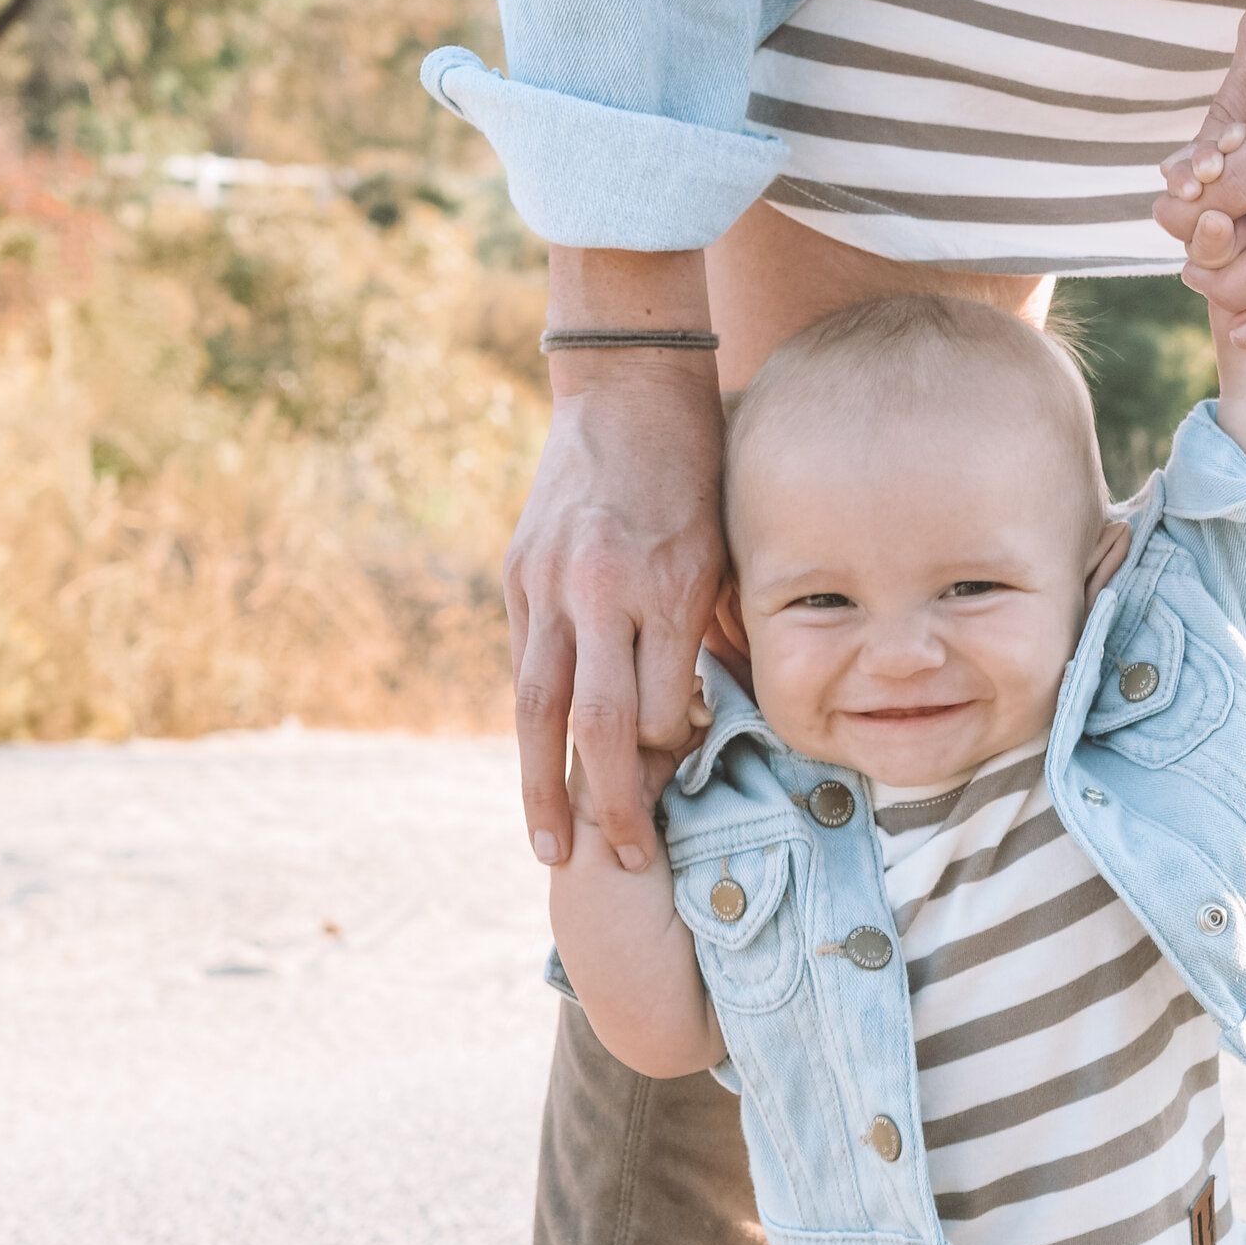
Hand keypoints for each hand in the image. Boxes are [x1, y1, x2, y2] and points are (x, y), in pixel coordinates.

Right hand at [506, 256, 724, 873]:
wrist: (627, 385)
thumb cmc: (700, 468)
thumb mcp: (727, 547)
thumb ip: (713, 630)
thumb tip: (708, 716)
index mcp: (663, 585)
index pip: (657, 709)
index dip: (667, 761)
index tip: (682, 789)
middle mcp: (598, 590)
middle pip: (593, 725)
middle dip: (607, 803)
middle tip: (623, 859)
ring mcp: (547, 582)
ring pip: (536, 706)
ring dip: (540, 784)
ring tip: (549, 845)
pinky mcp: (518, 573)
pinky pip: (523, 662)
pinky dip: (533, 719)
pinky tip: (539, 764)